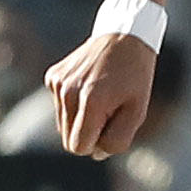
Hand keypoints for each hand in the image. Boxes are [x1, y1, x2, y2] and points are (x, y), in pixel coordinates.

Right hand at [48, 30, 158, 159]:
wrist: (124, 36)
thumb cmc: (135, 76)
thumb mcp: (137, 111)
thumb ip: (117, 139)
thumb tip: (95, 153)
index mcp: (90, 101)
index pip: (78, 147)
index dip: (96, 144)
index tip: (111, 125)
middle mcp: (68, 92)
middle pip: (67, 139)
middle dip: (88, 133)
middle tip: (109, 111)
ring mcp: (58, 83)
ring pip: (62, 125)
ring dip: (81, 119)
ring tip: (101, 96)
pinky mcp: (53, 76)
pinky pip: (60, 106)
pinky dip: (74, 103)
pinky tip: (90, 85)